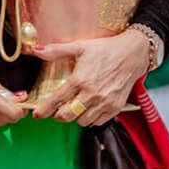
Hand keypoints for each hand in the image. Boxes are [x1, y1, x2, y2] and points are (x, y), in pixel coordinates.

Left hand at [31, 30, 149, 125]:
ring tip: (74, 108)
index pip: (57, 100)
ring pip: (82, 121)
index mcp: (80, 80)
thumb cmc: (106, 49)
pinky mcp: (115, 107)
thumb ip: (55, 51)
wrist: (133, 53)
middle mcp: (92, 94)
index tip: (37, 115)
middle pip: (68, 116)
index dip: (44, 110)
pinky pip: (98, 122)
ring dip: (75, 117)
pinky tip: (88, 109)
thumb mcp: (79, 46)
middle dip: (59, 115)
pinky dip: (91, 119)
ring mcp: (105, 102)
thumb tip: (35, 50)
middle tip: (57, 110)